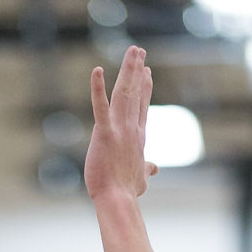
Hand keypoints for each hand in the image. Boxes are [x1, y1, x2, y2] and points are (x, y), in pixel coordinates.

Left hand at [85, 47, 157, 202]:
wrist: (118, 200)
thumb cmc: (127, 192)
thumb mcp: (142, 178)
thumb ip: (147, 169)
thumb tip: (155, 168)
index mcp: (138, 137)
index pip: (142, 107)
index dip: (145, 88)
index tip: (147, 72)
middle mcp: (132, 129)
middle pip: (135, 93)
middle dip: (137, 70)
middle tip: (139, 51)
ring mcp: (119, 129)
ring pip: (124, 93)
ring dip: (128, 70)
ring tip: (132, 51)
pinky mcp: (104, 134)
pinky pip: (100, 107)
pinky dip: (98, 88)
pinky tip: (96, 70)